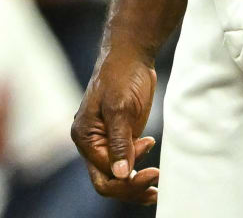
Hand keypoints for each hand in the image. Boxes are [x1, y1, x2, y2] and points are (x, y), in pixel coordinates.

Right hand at [71, 52, 159, 204]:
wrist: (131, 54)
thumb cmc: (122, 75)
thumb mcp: (120, 107)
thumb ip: (119, 142)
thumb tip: (121, 174)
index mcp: (85, 136)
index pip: (103, 173)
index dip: (127, 177)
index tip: (151, 162)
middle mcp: (92, 144)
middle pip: (107, 181)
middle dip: (130, 188)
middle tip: (155, 183)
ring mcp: (105, 142)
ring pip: (116, 177)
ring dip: (135, 185)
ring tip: (157, 189)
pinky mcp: (120, 138)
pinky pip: (125, 164)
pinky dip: (138, 172)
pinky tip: (153, 170)